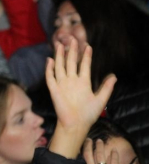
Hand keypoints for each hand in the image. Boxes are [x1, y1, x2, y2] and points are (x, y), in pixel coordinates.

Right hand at [46, 38, 115, 157]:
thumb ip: (107, 88)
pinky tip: (50, 60)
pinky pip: (50, 76)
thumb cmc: (88, 114)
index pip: (84, 65)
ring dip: (60, 55)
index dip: (86, 56)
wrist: (75, 124)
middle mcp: (72, 80)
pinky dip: (49, 68)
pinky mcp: (54, 89)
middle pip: (70, 62)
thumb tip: (114, 75)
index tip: (88, 46)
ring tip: (60, 45)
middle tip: (72, 39)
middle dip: (72, 51)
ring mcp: (62, 84)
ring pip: (60, 66)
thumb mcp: (101, 100)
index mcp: (83, 82)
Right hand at [84, 138, 118, 163]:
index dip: (87, 146)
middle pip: (100, 155)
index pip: (88, 155)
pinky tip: (115, 152)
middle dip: (99, 146)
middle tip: (99, 140)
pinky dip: (116, 158)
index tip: (88, 140)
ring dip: (112, 153)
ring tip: (113, 148)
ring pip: (112, 160)